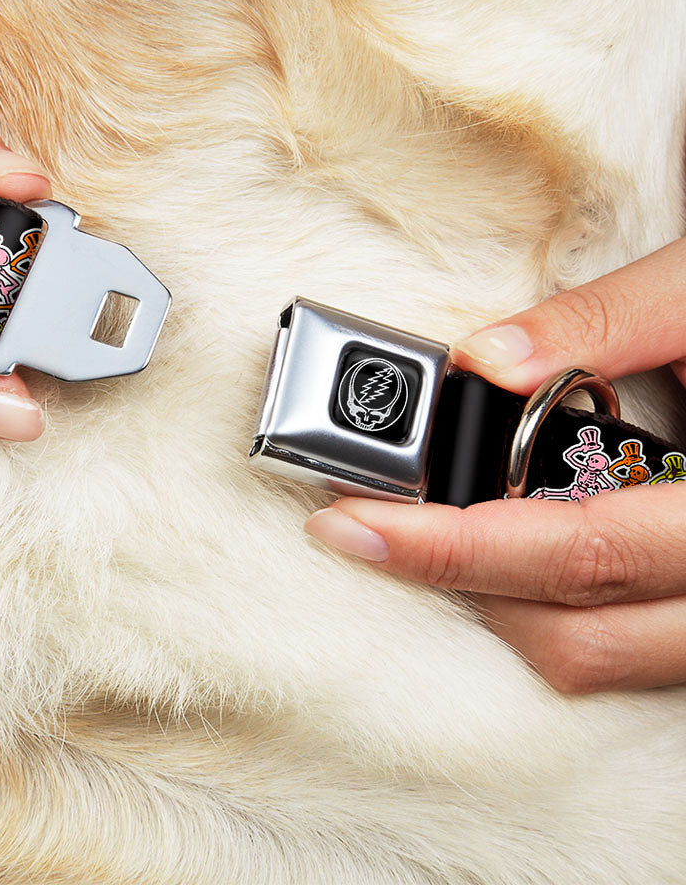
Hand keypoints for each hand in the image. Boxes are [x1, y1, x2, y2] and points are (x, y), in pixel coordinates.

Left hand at [305, 237, 685, 693]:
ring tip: (426, 534)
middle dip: (453, 582)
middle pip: (577, 634)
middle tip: (363, 527)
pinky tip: (506, 548)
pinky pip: (627, 648)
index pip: (580, 553)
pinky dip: (552, 608)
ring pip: (600, 657)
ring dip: (498, 604)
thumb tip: (483, 359)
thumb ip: (605, 322)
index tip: (353, 523)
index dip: (454, 548)